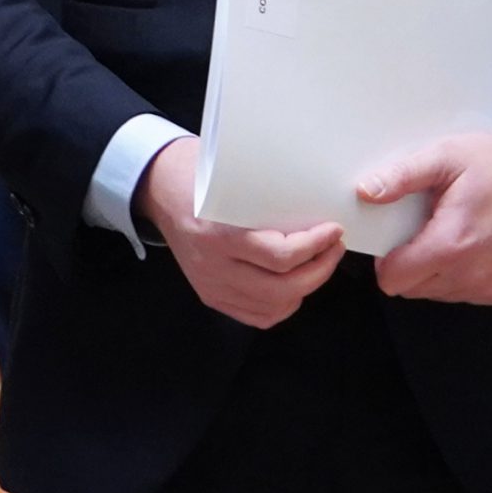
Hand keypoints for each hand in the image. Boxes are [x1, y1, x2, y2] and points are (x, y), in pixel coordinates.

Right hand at [135, 137, 345, 328]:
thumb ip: (265, 198)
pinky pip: (258, 316)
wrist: (157, 190)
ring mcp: (211, 285)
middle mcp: (213, 266)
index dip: (315, 246)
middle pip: (282, 288)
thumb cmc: (196, 176)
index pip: (279, 256)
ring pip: (274, 306)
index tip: (334, 230)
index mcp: (217, 234)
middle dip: (320, 270)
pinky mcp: (211, 295)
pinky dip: (283, 304)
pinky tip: (293, 285)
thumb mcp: (228, 178)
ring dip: (305, 289)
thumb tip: (315, 206)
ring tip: (317, 265)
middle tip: (333, 248)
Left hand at [361, 131, 491, 305]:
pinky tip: (477, 246)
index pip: (394, 280)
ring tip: (458, 234)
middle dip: (412, 264)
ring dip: (439, 271)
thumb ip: (401, 177)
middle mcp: (474, 274)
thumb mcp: (445, 157)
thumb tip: (367, 191)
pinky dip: (466, 276)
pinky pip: (470, 294)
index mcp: (452, 243)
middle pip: (414, 289)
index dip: (387, 260)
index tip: (396, 243)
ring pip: (441, 293)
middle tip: (431, 230)